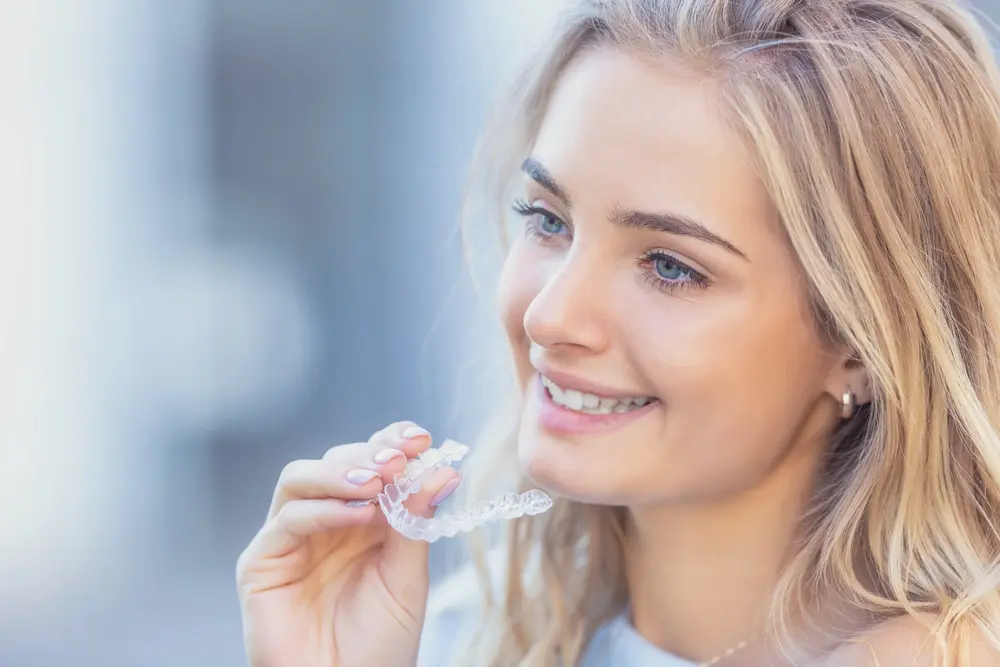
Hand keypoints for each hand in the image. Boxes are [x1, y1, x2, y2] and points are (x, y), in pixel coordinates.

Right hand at [236, 421, 459, 666]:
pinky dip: (324, 510)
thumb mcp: (408, 577)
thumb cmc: (380, 644)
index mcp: (361, 519)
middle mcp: (324, 521)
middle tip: (400, 458)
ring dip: (341, 472)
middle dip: (368, 454)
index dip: (391, 443)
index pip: (370, 463)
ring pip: (300, 478)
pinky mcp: (261, 564)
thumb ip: (415, 521)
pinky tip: (360, 516)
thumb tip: (441, 470)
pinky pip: (287, 520)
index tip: (420, 438)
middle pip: (334, 461)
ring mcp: (289, 539)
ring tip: (378, 481)